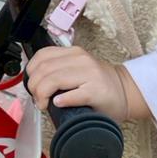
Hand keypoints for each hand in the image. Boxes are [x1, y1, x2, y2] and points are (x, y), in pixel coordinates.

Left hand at [25, 46, 148, 122]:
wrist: (126, 92)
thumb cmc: (98, 84)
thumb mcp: (76, 68)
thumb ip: (57, 69)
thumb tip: (33, 81)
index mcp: (73, 53)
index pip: (41, 56)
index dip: (30, 73)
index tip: (32, 86)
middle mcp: (81, 60)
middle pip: (44, 70)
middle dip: (34, 88)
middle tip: (38, 100)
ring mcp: (90, 75)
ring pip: (53, 80)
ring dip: (43, 95)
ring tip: (45, 104)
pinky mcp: (97, 91)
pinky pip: (73, 95)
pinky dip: (62, 100)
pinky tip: (59, 104)